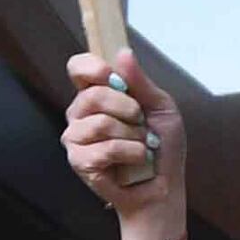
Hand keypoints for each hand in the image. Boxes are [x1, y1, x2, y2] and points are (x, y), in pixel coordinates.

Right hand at [61, 51, 189, 239]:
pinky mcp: (79, 162)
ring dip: (133, 135)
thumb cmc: (162, 148)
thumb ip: (141, 82)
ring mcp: (76, 138)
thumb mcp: (161, 108)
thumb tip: (122, 52)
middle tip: (142, 123)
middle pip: (92, 94)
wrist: (164, 187)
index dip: (93, 68)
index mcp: (97, 95)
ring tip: (141, 146)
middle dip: (128, 108)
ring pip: (100, 123)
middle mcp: (80, 114)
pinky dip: (130, 153)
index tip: (114, 78)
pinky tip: (137, 160)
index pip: (78, 68)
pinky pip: (104, 149)